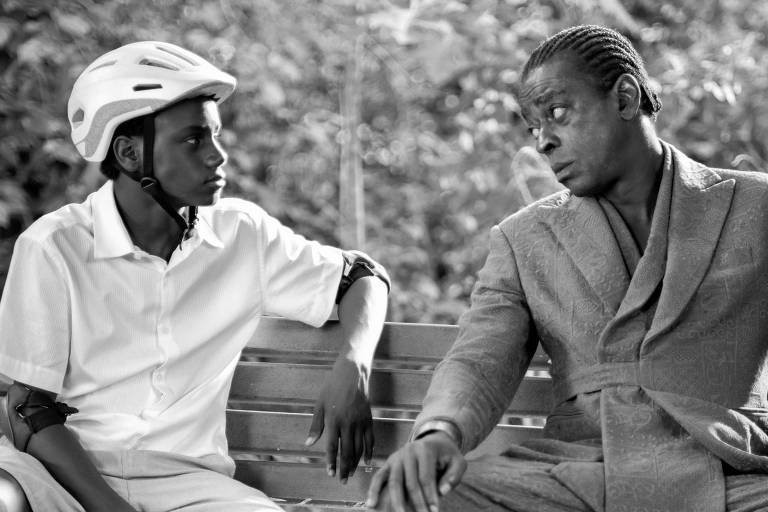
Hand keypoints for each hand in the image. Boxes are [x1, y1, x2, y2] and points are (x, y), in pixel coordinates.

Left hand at [305, 357, 372, 481]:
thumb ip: (315, 426)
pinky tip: (366, 461)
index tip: (331, 474)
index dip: (332, 462)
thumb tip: (308, 444)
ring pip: (359, 448)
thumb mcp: (319, 404)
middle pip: (347, 452)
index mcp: (333, 420)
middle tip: (342, 481)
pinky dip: (369, 451)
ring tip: (351, 474)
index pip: (332, 447)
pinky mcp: (368, 419)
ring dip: (355, 463)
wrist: (352, 373)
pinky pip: (370, 439)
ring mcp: (360, 422)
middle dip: (344, 468)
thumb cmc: (332, 387)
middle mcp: (348, 423)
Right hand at [365, 431, 465, 511]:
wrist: (434, 441)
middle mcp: (408, 451)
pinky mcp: (388, 463)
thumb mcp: (458, 461)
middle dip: (416, 503)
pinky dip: (373, 490)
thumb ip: (454, 476)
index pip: (426, 477)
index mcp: (425, 450)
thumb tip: (442, 492)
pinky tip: (371, 504)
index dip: (430, 496)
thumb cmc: (446, 455)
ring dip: (397, 502)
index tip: (435, 511)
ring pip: (394, 482)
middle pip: (410, 482)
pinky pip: (379, 477)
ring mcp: (396, 457)